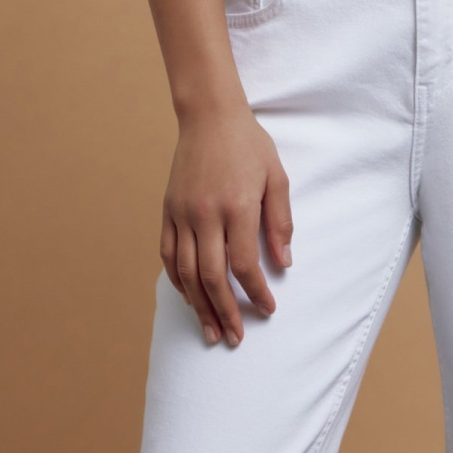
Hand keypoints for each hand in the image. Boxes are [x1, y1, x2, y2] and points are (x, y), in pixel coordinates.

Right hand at [162, 100, 292, 346]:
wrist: (209, 115)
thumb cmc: (248, 145)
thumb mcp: (276, 178)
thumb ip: (280, 222)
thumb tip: (284, 263)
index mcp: (236, 206)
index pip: (244, 264)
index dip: (255, 292)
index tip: (267, 310)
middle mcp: (205, 214)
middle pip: (212, 277)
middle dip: (224, 312)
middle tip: (235, 337)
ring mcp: (182, 213)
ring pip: (186, 272)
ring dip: (198, 305)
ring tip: (210, 331)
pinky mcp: (167, 210)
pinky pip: (167, 255)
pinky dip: (177, 281)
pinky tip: (189, 298)